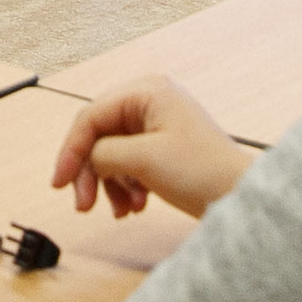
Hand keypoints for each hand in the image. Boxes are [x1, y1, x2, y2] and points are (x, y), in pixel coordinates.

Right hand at [54, 78, 249, 220]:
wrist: (241, 197)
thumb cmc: (203, 172)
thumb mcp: (142, 160)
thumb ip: (103, 153)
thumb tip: (88, 160)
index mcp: (147, 91)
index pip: (91, 117)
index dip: (70, 151)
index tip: (60, 184)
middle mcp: (151, 99)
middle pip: (99, 135)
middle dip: (91, 172)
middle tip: (84, 205)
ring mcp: (158, 122)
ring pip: (112, 152)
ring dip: (110, 184)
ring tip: (122, 210)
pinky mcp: (164, 145)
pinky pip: (129, 162)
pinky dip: (126, 185)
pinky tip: (136, 205)